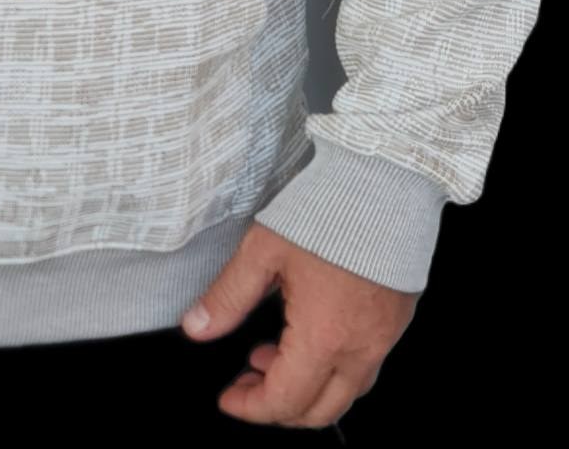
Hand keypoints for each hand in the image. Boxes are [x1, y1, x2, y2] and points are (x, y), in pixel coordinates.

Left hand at [179, 222, 418, 428]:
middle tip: (247, 382)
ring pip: (347, 393)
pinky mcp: (397, 320)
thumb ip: (229, 296)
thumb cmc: (326, 211)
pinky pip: (366, 366)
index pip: (284, 400)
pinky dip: (333, 368)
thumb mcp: (263, 251)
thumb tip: (197, 327)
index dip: (251, 407)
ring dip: (307, 390)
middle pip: (320, 411)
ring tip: (271, 355)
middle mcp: (360, 349)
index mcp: (323, 338)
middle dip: (278, 408)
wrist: (385, 182)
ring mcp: (384, 338)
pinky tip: (310, 335)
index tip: (229, 399)